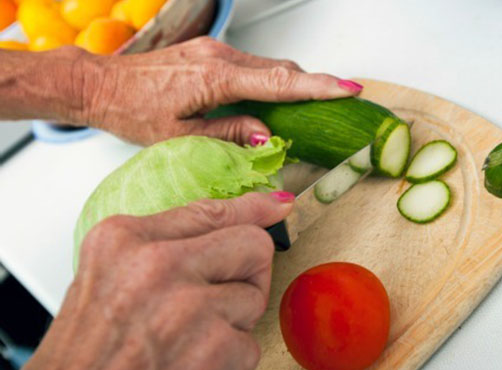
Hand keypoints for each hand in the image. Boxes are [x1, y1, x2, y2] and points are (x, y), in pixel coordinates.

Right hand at [0, 191, 293, 369]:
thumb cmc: (88, 357)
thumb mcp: (110, 277)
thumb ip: (168, 244)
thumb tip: (248, 216)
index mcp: (126, 240)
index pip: (210, 211)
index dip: (253, 209)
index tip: (277, 208)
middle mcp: (158, 265)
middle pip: (253, 246)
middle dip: (248, 273)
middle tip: (217, 300)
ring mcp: (192, 307)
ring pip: (254, 298)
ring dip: (232, 324)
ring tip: (186, 342)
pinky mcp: (219, 350)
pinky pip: (252, 345)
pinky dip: (229, 363)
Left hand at [79, 36, 361, 144]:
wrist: (100, 84)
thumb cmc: (133, 111)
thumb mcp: (181, 135)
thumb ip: (229, 131)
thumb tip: (267, 133)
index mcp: (215, 77)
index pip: (280, 83)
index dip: (319, 87)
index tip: (349, 88)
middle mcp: (219, 56)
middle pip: (281, 70)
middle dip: (314, 86)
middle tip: (342, 101)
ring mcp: (215, 51)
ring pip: (269, 66)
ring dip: (293, 85)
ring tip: (314, 107)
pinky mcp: (210, 53)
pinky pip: (253, 66)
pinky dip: (272, 82)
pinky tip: (276, 101)